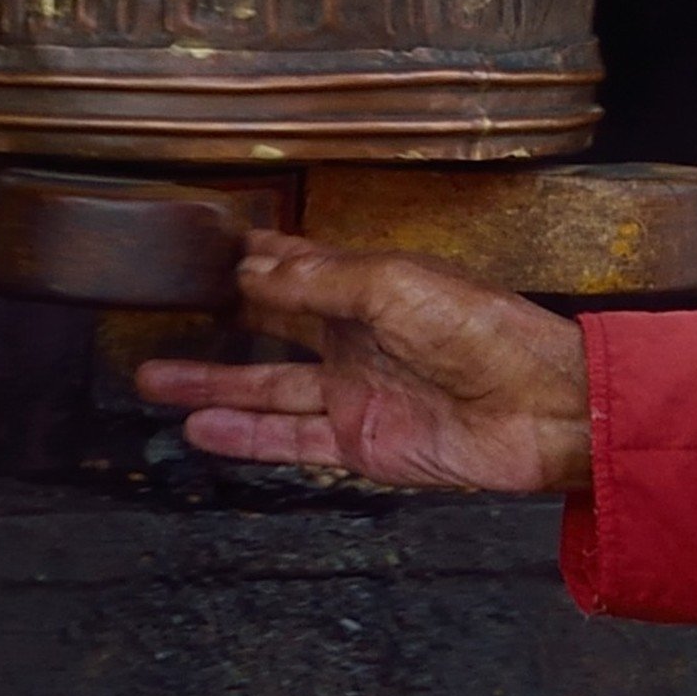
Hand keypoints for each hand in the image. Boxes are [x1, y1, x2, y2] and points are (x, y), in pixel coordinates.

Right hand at [135, 231, 590, 493]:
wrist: (544, 408)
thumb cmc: (487, 333)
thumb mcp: (396, 286)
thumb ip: (320, 283)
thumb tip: (254, 270)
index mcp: (373, 288)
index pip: (300, 269)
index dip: (255, 260)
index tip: (203, 250)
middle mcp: (360, 338)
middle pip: (274, 327)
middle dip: (221, 319)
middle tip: (162, 313)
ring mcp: (358, 393)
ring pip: (268, 387)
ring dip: (212, 382)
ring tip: (152, 377)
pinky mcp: (362, 444)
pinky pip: (290, 440)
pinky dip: (243, 435)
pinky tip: (199, 426)